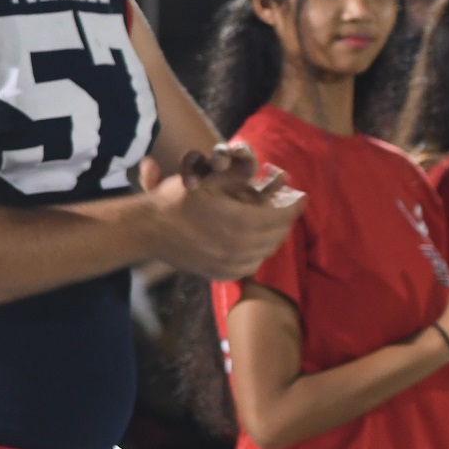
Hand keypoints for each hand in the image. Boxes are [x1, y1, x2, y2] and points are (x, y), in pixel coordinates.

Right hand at [137, 144, 302, 279]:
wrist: (147, 229)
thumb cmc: (177, 200)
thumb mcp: (210, 179)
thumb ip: (244, 176)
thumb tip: (279, 175)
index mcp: (242, 221)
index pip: (283, 216)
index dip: (295, 204)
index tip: (301, 196)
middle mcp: (241, 246)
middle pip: (278, 235)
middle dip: (284, 220)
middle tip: (284, 208)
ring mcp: (231, 263)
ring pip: (266, 251)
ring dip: (271, 237)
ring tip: (268, 223)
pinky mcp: (221, 273)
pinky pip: (251, 265)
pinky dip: (257, 253)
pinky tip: (250, 243)